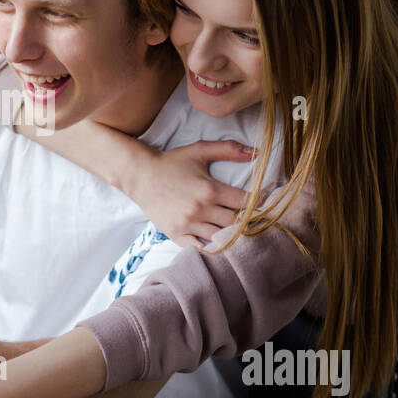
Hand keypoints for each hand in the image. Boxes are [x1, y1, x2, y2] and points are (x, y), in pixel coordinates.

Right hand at [130, 140, 256, 247]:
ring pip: (220, 237)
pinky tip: (212, 238)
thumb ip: (229, 149)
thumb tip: (257, 152)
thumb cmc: (172, 162)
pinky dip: (208, 245)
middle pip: (235, 223)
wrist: (140, 175)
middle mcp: (201, 209)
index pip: (246, 203)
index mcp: (210, 189)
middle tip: (245, 217)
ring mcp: (188, 224)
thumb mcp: (200, 150)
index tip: (256, 203)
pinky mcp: (176, 234)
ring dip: (227, 233)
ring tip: (230, 228)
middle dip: (243, 220)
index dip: (255, 203)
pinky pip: (200, 248)